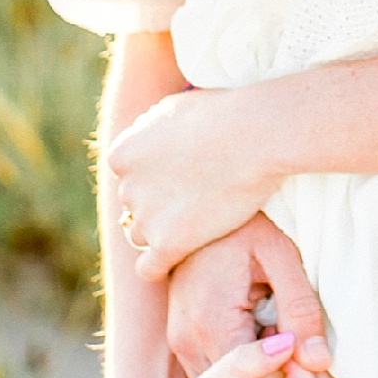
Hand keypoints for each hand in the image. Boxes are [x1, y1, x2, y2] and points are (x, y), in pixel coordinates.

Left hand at [107, 83, 280, 281]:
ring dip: (163, 232)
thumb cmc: (223, 114)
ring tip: (197, 223)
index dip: (156, 178)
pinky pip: (149, 269)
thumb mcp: (173, 108)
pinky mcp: (168, 244)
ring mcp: (146, 217)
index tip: (183, 177)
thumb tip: (142, 142)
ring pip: (142, 236)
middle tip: (197, 197)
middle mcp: (127, 187)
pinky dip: (160, 266)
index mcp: (122, 154)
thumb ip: (149, 131)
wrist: (254, 135)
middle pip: (135, 206)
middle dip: (160, 204)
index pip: (129, 177)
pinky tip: (180, 257)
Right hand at [168, 215, 333, 377]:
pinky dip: (245, 371)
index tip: (310, 357)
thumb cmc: (246, 226)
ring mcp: (180, 343)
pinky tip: (267, 341)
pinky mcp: (181, 340)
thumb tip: (319, 361)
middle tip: (306, 355)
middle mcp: (188, 341)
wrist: (198, 199)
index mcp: (212, 322)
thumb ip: (301, 308)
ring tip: (287, 345)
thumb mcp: (281, 256)